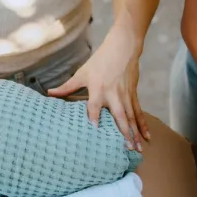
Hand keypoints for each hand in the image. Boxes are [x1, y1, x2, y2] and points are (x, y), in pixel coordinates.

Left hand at [48, 25, 148, 150]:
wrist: (123, 48)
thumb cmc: (100, 61)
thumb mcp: (82, 73)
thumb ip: (67, 86)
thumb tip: (49, 93)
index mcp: (98, 89)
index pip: (95, 105)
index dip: (94, 116)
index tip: (94, 129)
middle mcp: (114, 94)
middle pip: (119, 115)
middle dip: (123, 132)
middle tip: (125, 148)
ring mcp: (126, 96)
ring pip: (131, 117)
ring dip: (134, 133)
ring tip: (137, 149)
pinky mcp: (133, 95)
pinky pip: (139, 113)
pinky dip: (143, 125)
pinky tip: (147, 137)